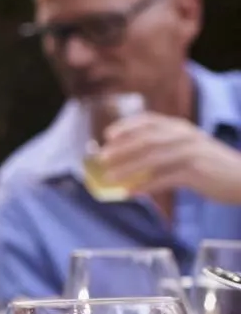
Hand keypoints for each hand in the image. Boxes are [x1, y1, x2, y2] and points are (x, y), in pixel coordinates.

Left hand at [105, 114, 240, 204]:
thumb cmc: (213, 166)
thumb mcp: (190, 148)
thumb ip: (166, 148)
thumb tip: (132, 159)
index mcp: (181, 127)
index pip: (149, 120)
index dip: (126, 126)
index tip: (107, 135)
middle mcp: (184, 136)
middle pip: (145, 140)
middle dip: (120, 149)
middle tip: (101, 159)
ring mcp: (190, 153)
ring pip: (151, 159)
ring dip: (127, 169)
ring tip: (110, 178)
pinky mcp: (195, 172)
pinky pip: (163, 179)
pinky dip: (145, 185)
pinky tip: (132, 192)